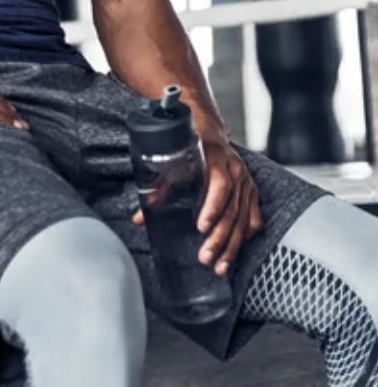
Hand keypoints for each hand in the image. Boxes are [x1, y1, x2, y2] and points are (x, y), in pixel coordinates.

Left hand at [132, 136, 263, 276]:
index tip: (201, 227)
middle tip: (207, 257)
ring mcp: (245, 181)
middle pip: (231, 208)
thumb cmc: (189, 145)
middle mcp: (234, 170)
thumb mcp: (173, 161)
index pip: (219, 185)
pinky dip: (245, 234)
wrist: (209, 128)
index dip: (212, 207)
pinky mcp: (251, 190)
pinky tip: (237, 248)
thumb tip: (140, 217)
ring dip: (231, 244)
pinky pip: (253, 216)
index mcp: (215, 158)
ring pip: (242, 218)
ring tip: (220, 265)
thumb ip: (159, 188)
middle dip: (219, 236)